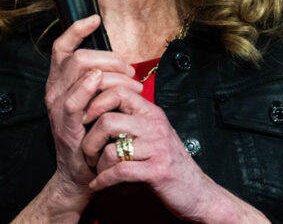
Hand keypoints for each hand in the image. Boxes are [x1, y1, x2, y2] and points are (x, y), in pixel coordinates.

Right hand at [40, 15, 142, 214]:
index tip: (95, 19)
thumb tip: (118, 62)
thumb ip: (98, 81)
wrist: (79, 174)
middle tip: (131, 72)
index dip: (77, 29)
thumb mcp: (91, 103)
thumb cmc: (90, 135)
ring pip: (79, 71)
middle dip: (110, 58)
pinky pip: (74, 100)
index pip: (62, 47)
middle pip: (79, 56)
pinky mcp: (66, 125)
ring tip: (131, 84)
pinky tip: (102, 81)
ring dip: (110, 72)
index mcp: (59, 83)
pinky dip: (88, 87)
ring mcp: (58, 108)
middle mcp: (55, 91)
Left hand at [80, 86, 268, 222]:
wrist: (197, 191)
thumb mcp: (153, 132)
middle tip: (87, 152)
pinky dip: (103, 180)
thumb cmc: (169, 161)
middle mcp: (155, 126)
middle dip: (89, 140)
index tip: (85, 119)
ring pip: (111, 149)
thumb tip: (100, 101)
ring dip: (97, 163)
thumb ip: (132, 118)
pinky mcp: (157, 171)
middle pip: (108, 121)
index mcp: (151, 112)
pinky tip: (98, 184)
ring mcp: (157, 148)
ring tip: (95, 170)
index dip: (95, 102)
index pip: (118, 91)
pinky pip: (120, 172)